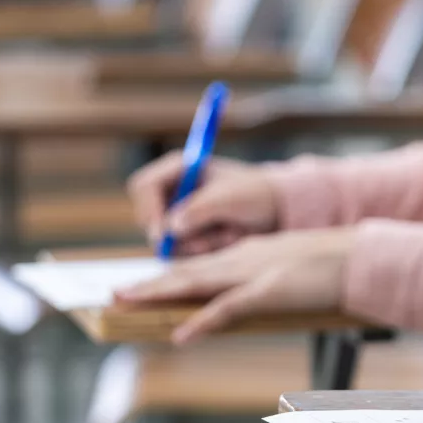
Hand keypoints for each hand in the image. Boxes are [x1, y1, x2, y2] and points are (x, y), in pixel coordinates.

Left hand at [116, 228, 355, 343]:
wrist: (359, 257)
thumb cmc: (334, 267)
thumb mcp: (293, 271)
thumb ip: (269, 281)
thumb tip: (252, 297)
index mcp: (249, 255)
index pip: (200, 266)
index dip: (169, 276)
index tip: (143, 286)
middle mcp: (243, 260)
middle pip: (186, 272)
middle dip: (150, 284)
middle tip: (115, 294)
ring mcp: (253, 274)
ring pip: (195, 283)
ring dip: (158, 293)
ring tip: (126, 301)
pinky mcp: (268, 291)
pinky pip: (227, 309)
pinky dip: (201, 322)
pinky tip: (180, 334)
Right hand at [128, 151, 278, 254]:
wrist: (278, 211)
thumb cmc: (256, 194)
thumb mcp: (230, 197)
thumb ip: (199, 209)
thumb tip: (170, 228)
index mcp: (179, 169)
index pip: (144, 186)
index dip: (149, 209)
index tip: (163, 231)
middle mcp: (173, 192)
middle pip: (148, 219)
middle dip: (175, 235)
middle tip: (205, 242)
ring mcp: (178, 216)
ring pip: (166, 241)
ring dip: (198, 244)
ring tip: (230, 234)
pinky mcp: (187, 237)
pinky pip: (182, 254)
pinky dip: (205, 251)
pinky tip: (227, 240)